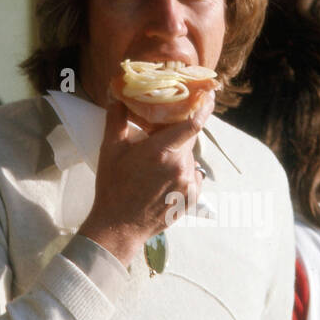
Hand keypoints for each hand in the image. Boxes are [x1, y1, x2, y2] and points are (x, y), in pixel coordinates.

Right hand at [78, 93, 214, 266]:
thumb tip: (117, 93)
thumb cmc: (113, 187)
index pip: (193, 122)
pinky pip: (193, 175)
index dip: (203, 106)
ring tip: (155, 166)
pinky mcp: (192, 198)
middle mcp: (180, 166)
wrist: (119, 226)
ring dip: (177, 154)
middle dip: (177, 133)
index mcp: (162, 151)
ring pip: (189, 157)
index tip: (208, 94)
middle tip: (159, 137)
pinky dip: (182, 172)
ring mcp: (189, 184)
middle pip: (188, 138)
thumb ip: (117, 117)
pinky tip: (163, 180)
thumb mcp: (111, 149)